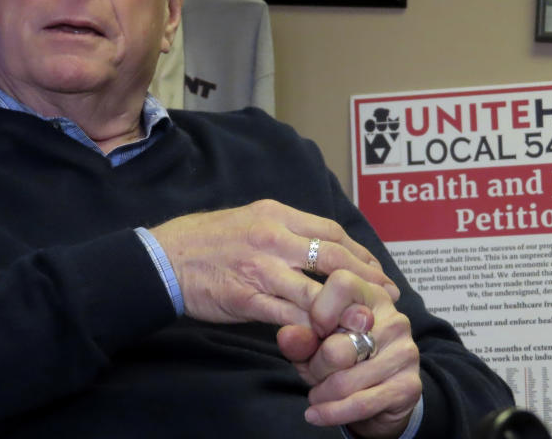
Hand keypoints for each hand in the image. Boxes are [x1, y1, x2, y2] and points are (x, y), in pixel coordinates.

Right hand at [150, 199, 399, 327]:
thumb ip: (284, 230)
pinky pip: (287, 315)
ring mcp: (259, 269)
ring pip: (315, 290)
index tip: (376, 269)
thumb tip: (318, 245)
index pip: (330, 231)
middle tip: (386, 295)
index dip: (359, 252)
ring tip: (363, 321)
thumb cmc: (208, 240)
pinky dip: (310, 326)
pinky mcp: (247, 299)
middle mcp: (271, 238)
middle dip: (364, 278)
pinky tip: (326, 335)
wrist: (165, 258)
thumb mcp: (250, 219)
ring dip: (343, 308)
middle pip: (331, 257)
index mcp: (275, 215)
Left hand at [277, 270, 421, 438]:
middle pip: (339, 344)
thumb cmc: (343, 361)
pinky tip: (316, 414)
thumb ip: (299, 337)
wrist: (381, 397)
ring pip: (346, 379)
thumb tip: (287, 335)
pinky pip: (360, 403)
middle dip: (317, 366)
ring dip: (323, 392)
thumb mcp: (314, 344)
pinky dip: (332, 413)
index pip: (343, 283)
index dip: (320, 309)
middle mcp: (394, 319)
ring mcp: (405, 352)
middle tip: (314, 371)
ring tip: (318, 393)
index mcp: (371, 295)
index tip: (314, 330)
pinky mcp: (409, 386)